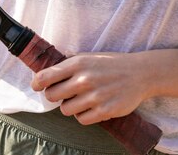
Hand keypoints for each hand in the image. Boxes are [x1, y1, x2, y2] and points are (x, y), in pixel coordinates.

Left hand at [30, 53, 149, 124]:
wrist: (141, 73)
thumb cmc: (109, 65)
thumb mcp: (87, 57)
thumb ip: (67, 64)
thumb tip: (44, 73)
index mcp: (77, 63)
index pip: (45, 76)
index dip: (36, 83)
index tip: (36, 86)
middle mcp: (84, 79)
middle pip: (52, 96)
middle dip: (54, 96)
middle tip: (63, 94)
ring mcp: (95, 96)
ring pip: (65, 110)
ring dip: (69, 106)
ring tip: (79, 100)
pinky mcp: (106, 110)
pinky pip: (81, 120)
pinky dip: (83, 115)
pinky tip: (90, 107)